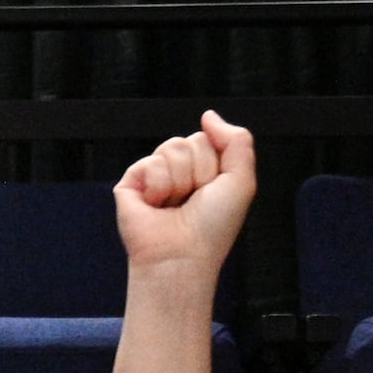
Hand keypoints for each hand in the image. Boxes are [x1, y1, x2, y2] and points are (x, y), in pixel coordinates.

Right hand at [115, 110, 256, 278]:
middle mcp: (177, 173)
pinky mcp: (130, 185)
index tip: (211, 192)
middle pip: (189, 140)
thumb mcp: (241, 181)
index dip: (214, 164)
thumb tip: (209, 116)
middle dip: (198, 170)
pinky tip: (156, 206)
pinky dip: (158, 186)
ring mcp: (152, 178)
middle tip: (193, 200)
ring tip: (174, 205)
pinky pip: (149, 163)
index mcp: (202, 173)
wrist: (183, 256)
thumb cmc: (212, 228)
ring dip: (179, 180)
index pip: (206, 140)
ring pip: (170, 147)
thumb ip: (237, 141)